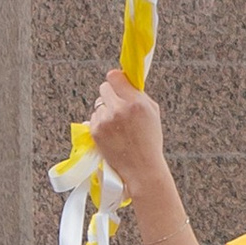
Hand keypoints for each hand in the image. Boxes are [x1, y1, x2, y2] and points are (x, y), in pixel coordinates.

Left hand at [88, 71, 165, 201]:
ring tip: (117, 126)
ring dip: (105, 111)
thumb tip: (122, 80)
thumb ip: (137, 95)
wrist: (142, 168)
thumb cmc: (149, 139)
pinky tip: (111, 134)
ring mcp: (106, 120)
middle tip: (117, 105)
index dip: (116, 79)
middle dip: (110, 94)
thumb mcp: (152, 112)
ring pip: (98, 104)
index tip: (118, 84)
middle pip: (104, 87)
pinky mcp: (96, 131)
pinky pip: (93, 118)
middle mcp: (119, 109)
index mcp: (136, 102)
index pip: (114, 76)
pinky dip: (100, 123)